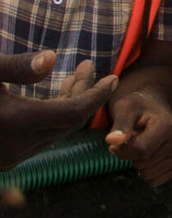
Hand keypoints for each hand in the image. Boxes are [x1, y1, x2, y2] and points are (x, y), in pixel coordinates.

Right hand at [0, 52, 116, 171]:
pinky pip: (43, 139)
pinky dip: (55, 119)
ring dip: (71, 106)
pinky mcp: (7, 159)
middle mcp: (17, 146)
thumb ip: (18, 67)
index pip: (75, 112)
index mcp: (15, 122)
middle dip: (85, 93)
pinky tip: (56, 97)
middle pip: (69, 121)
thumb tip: (52, 58)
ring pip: (58, 132)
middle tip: (88, 66)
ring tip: (74, 78)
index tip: (114, 78)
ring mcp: (11, 157)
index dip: (98, 95)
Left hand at [106, 91, 171, 186]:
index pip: (140, 150)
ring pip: (148, 175)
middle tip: (133, 140)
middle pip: (143, 164)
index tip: (115, 142)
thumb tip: (112, 141)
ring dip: (138, 164)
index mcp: (167, 126)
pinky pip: (154, 181)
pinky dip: (146, 172)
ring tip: (142, 145)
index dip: (122, 150)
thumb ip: (120, 125)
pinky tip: (148, 155)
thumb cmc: (137, 107)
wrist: (154, 108)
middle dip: (130, 156)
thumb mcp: (126, 109)